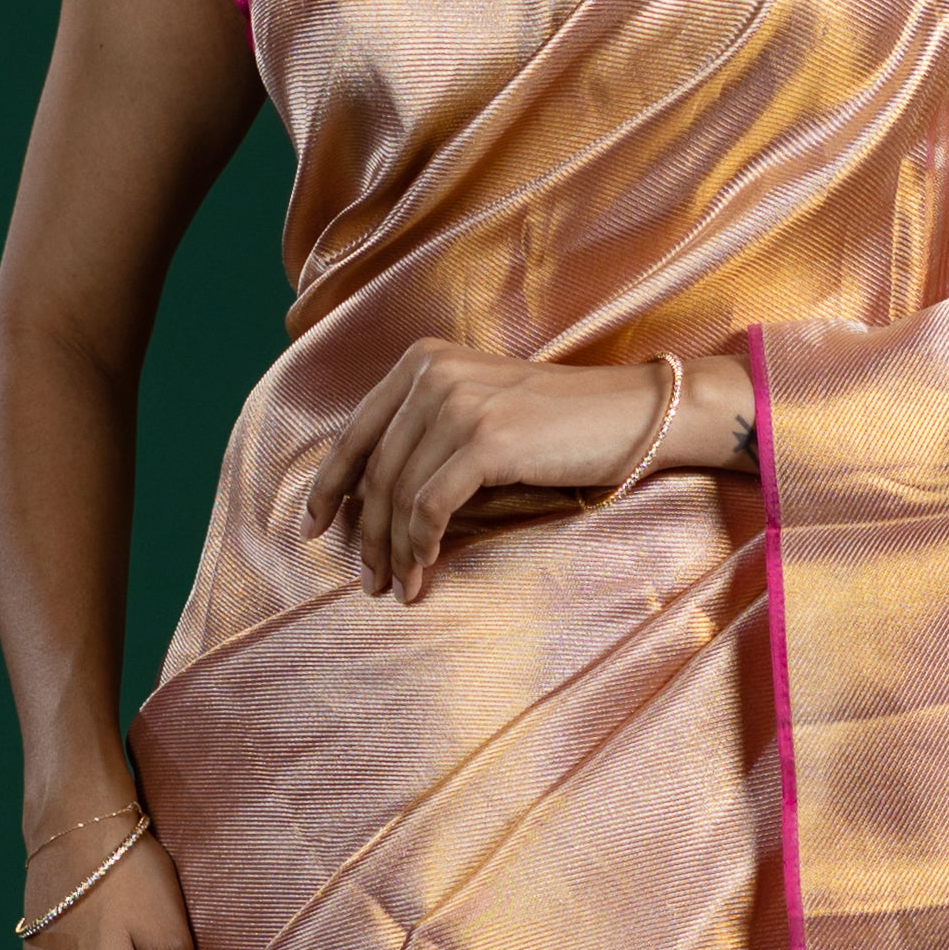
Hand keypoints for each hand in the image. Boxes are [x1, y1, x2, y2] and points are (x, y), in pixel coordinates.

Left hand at [303, 342, 739, 602]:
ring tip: (396, 588)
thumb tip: (371, 503)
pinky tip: (426, 574)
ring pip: (398, 495)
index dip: (330, 486)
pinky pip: (430, 507)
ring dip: (393, 552)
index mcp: (423, 361)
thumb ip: (428, 435)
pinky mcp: (485, 438)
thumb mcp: (482, 413)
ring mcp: (458, 402)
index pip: (357, 431)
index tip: (316, 529)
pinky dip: (421, 547)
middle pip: (375, 470)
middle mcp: (433, 373)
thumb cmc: (560, 427)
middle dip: (365, 534)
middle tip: (367, 580)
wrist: (632, 416)